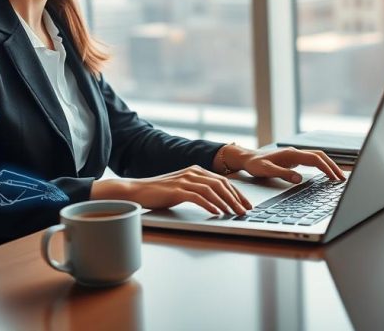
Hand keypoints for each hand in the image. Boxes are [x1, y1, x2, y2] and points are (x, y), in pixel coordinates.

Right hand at [90, 165, 252, 214]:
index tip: (246, 204)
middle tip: (245, 211)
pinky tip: (217, 213)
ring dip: (226, 203)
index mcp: (196, 170)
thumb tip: (216, 202)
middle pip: (221, 184)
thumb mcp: (182, 188)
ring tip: (234, 213)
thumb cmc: (159, 192)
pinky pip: (198, 197)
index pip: (223, 180)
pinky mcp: (177, 190)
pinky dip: (210, 205)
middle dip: (236, 198)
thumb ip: (197, 190)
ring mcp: (185, 180)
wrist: (137, 190)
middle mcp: (193, 172)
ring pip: (213, 190)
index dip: (237, 193)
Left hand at [225, 145, 345, 183]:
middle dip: (332, 166)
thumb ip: (283, 174)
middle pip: (320, 156)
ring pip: (317, 157)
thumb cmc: (255, 165)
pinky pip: (312, 160)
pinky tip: (325, 173)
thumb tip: (299, 179)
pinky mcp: (294, 158)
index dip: (326, 168)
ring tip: (337, 177)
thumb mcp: (266, 170)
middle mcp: (295, 152)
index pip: (315, 159)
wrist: (247, 158)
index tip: (334, 178)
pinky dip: (321, 165)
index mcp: (291, 154)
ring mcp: (295, 154)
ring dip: (328, 165)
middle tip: (342, 179)